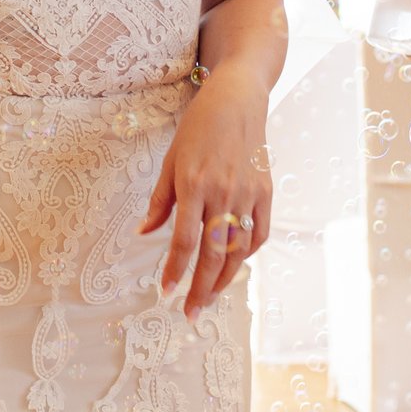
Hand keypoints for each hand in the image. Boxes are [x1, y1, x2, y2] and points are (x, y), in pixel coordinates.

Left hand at [140, 85, 271, 317]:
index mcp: (193, 185)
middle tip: (189, 312)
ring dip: (224, 280)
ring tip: (209, 298)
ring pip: (238, 250)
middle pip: (214, 255)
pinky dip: (247, 253)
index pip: (183, 241)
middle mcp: (222, 193)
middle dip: (200, 289)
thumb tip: (144, 233)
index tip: (166, 293)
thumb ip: (160, 201)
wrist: (237, 98)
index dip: (174, 271)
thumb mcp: (171, 160)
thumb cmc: (198, 127)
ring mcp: (248, 194)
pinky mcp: (266, 191)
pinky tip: (234, 264)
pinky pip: (259, 233)